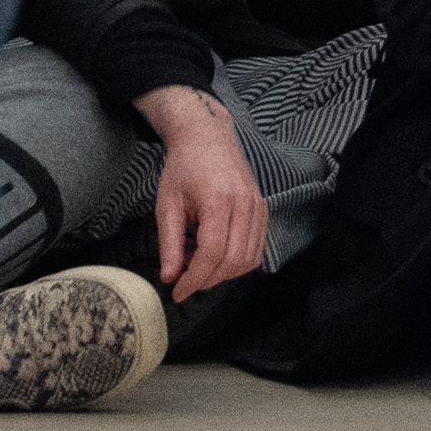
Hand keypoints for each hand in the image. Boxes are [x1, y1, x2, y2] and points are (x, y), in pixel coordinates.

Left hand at [134, 84, 271, 297]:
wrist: (207, 138)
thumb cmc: (183, 169)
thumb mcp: (167, 206)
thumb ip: (170, 244)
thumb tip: (170, 278)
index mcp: (219, 201)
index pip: (212, 253)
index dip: (194, 279)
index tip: (177, 292)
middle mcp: (245, 204)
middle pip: (233, 260)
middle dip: (208, 279)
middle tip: (185, 281)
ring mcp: (258, 206)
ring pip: (249, 258)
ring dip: (224, 273)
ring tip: (199, 265)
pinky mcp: (263, 208)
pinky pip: (257, 247)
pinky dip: (238, 261)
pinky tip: (216, 256)